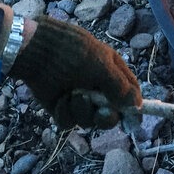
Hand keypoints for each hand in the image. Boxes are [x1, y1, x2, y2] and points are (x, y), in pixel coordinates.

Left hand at [10, 16, 140, 128]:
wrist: (36, 51)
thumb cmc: (72, 52)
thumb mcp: (101, 66)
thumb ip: (120, 87)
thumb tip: (137, 106)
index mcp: (111, 71)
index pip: (130, 93)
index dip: (133, 108)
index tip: (132, 121)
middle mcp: (97, 87)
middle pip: (110, 114)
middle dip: (105, 116)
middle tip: (99, 112)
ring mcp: (79, 98)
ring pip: (89, 121)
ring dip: (81, 110)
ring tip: (71, 95)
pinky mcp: (62, 107)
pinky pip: (69, 122)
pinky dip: (64, 112)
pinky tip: (60, 98)